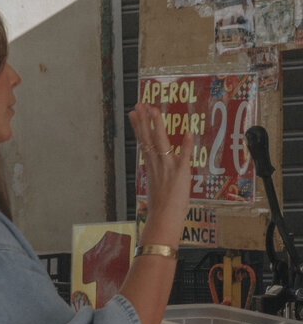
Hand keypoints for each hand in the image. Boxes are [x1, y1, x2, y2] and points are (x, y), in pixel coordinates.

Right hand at [128, 102, 192, 248]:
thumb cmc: (161, 209)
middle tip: (139, 104)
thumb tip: (158, 169)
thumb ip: (158, 175)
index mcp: (150, 167)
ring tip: (154, 110)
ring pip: (160, 141)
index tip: (134, 114)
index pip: (143, 142)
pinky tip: (188, 132)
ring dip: (157, 125)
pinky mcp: (180, 173)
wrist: (163, 219)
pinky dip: (187, 144)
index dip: (139, 126)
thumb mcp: (157, 187)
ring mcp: (167, 167)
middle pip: (147, 137)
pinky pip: (184, 156)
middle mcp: (156, 164)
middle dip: (143, 119)